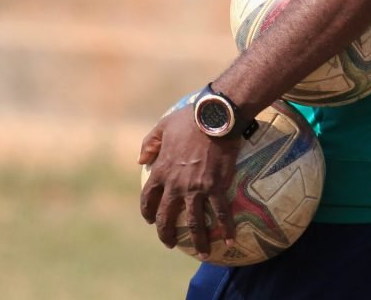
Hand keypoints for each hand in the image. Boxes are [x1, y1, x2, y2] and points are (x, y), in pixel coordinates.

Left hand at [138, 100, 241, 259]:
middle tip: (171, 243)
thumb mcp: (163, 126)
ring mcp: (196, 189)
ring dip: (198, 240)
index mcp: (161, 171)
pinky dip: (226, 228)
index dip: (148, 211)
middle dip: (166, 234)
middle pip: (166, 217)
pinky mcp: (216, 188)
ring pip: (194, 222)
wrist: (215, 118)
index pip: (148, 198)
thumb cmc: (189, 119)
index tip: (150, 220)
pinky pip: (221, 213)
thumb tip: (140, 159)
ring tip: (202, 252)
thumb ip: (149, 143)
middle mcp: (175, 185)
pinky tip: (230, 240)